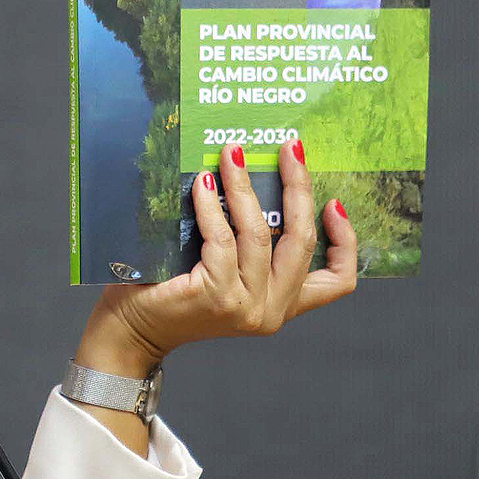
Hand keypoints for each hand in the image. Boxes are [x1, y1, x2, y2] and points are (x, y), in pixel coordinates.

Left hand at [76, 137, 358, 378]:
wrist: (132, 330)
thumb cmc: (174, 293)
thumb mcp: (228, 272)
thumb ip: (251, 246)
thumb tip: (260, 178)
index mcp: (282, 305)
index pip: (338, 282)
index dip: (346, 241)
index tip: (334, 202)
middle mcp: (271, 311)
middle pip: (302, 240)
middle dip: (299, 186)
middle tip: (291, 147)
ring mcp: (245, 305)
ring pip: (261, 233)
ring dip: (246, 185)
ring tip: (232, 153)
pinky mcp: (215, 295)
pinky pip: (222, 238)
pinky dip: (213, 206)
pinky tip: (204, 183)